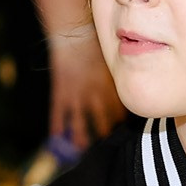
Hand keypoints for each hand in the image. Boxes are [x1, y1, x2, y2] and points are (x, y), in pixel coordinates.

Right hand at [47, 33, 125, 150]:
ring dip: (82, 139)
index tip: (123, 133)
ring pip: (80, 125)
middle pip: (103, 123)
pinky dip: (57, 129)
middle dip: (105, 136)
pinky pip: (58, 116)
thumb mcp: (112, 60)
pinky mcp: (60, 94)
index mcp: (111, 88)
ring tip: (83, 150)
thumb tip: (128, 86)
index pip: (119, 113)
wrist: (73, 35)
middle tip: (106, 147)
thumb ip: (119, 76)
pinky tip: (56, 140)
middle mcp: (95, 96)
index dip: (121, 124)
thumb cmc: (95, 43)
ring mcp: (77, 97)